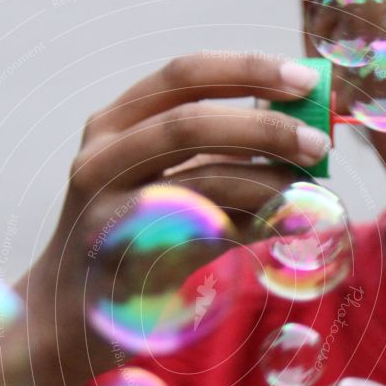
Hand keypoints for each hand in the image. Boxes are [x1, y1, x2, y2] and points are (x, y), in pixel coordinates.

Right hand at [0, 52, 331, 385]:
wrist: (66, 317)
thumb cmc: (124, 243)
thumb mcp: (152, 182)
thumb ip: (208, 154)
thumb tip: (292, 129)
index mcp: (110, 128)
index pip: (182, 75)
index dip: (247, 69)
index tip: (304, 77)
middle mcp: (102, 161)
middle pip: (193, 122)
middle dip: (266, 127)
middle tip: (320, 142)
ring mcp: (110, 212)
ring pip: (205, 181)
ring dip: (272, 183)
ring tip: (311, 191)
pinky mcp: (130, 263)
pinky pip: (211, 236)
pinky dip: (258, 225)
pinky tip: (287, 223)